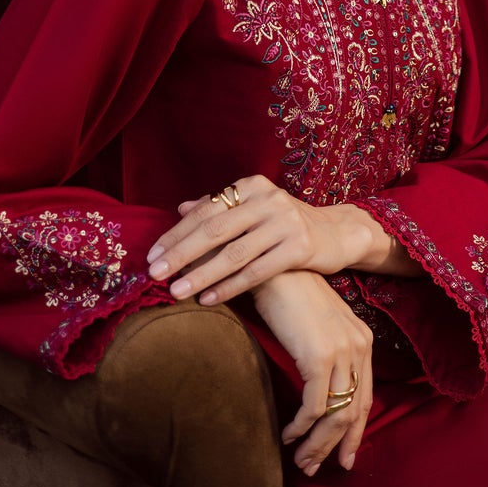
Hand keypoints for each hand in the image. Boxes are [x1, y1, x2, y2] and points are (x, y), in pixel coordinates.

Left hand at [145, 175, 368, 304]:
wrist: (336, 233)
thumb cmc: (285, 224)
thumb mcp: (254, 211)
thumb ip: (220, 209)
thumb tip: (180, 208)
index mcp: (252, 186)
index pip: (205, 211)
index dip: (176, 234)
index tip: (151, 256)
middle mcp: (268, 199)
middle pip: (215, 230)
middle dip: (181, 254)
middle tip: (154, 274)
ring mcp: (285, 221)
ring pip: (234, 253)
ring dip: (202, 274)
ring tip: (176, 292)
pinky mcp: (299, 246)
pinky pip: (257, 271)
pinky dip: (230, 287)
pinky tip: (209, 300)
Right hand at [252, 270, 373, 476]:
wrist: (277, 268)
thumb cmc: (291, 295)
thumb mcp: (318, 326)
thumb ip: (326, 356)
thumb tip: (318, 395)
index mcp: (362, 339)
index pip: (364, 396)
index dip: (354, 431)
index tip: (343, 456)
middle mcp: (358, 345)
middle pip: (354, 410)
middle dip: (336, 445)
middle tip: (315, 467)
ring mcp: (341, 351)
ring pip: (336, 414)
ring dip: (316, 444)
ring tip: (300, 460)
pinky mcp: (319, 356)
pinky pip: (314, 406)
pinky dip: (301, 427)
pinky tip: (288, 434)